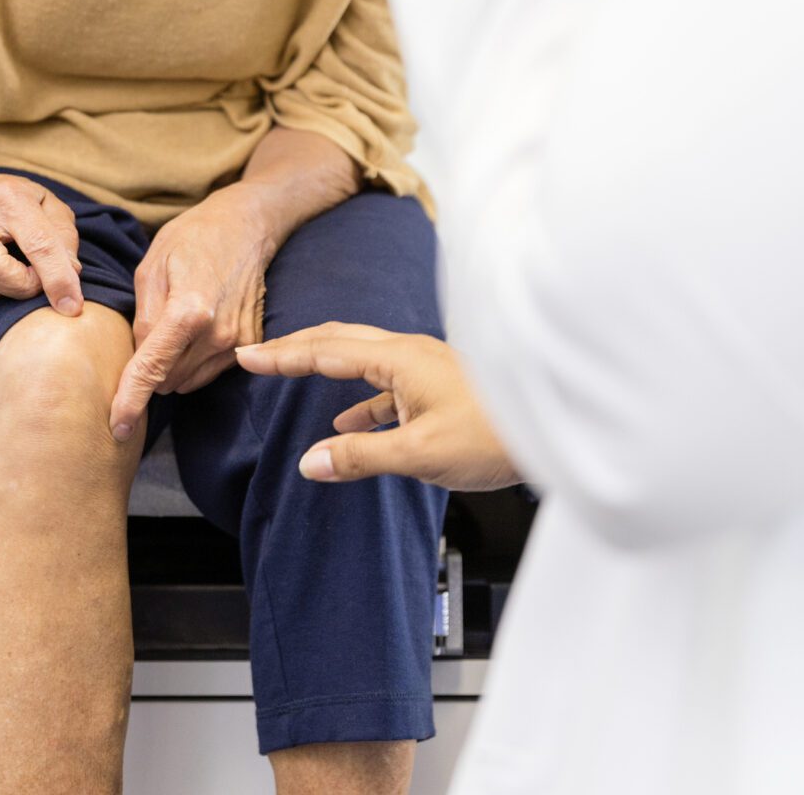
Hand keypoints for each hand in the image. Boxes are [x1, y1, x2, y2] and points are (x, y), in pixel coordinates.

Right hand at [0, 140, 83, 314]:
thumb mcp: (52, 210)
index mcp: (9, 197)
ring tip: (0, 283)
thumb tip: (70, 277)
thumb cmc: (20, 208)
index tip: (71, 307)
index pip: (38, 244)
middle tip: (29, 281)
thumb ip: (64, 241)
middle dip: (17, 288)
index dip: (58, 280)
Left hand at [107, 184, 279, 440]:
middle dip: (148, 371)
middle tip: (145, 336)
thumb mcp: (150, 268)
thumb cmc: (191, 239)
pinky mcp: (250, 344)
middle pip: (167, 380)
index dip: (130, 400)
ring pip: (187, 381)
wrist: (245, 226)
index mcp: (188, 311)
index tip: (116, 426)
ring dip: (171, 368)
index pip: (151, 369)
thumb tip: (138, 358)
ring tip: (172, 329)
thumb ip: (141, 318)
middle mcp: (218, 334)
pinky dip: (192, 361)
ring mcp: (238, 342)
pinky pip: (208, 372)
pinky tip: (193, 332)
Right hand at [234, 323, 518, 490]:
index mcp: (401, 359)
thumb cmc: (496, 436)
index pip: (326, 350)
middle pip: (340, 341)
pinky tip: (349, 423)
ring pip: (363, 359)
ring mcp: (427, 368)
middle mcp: (411, 353)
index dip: (283, 356)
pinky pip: (386, 385)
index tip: (247, 357)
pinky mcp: (440, 388)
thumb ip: (361, 456)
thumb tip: (309, 462)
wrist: (556, 432)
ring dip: (326, 368)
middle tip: (260, 356)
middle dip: (297, 348)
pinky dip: (359, 400)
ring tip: (294, 378)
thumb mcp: (420, 454)